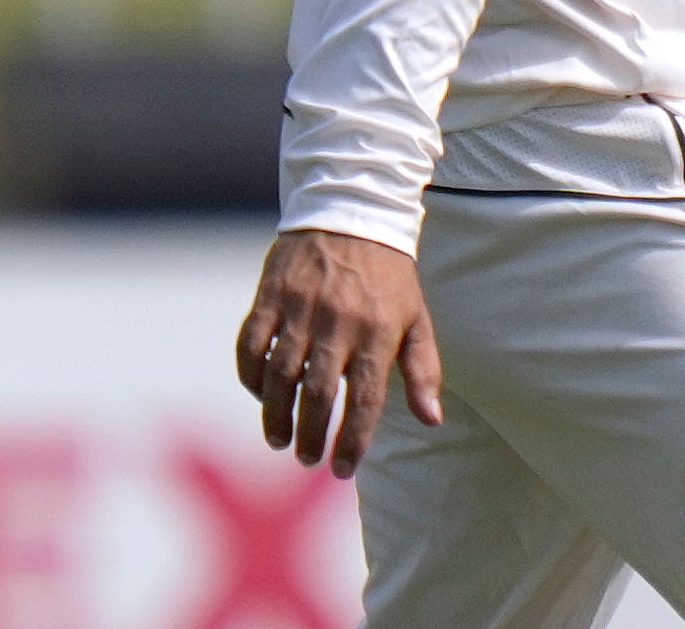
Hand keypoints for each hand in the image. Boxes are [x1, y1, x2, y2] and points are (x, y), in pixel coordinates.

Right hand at [234, 228, 442, 475]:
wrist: (354, 214)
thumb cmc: (390, 278)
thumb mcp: (417, 319)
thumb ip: (423, 370)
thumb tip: (433, 420)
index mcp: (379, 332)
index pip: (366, 399)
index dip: (353, 440)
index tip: (342, 470)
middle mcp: (339, 324)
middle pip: (318, 393)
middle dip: (310, 434)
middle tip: (306, 458)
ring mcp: (301, 310)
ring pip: (280, 375)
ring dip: (275, 414)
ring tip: (279, 439)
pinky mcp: (270, 297)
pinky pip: (251, 346)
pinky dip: (250, 376)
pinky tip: (261, 395)